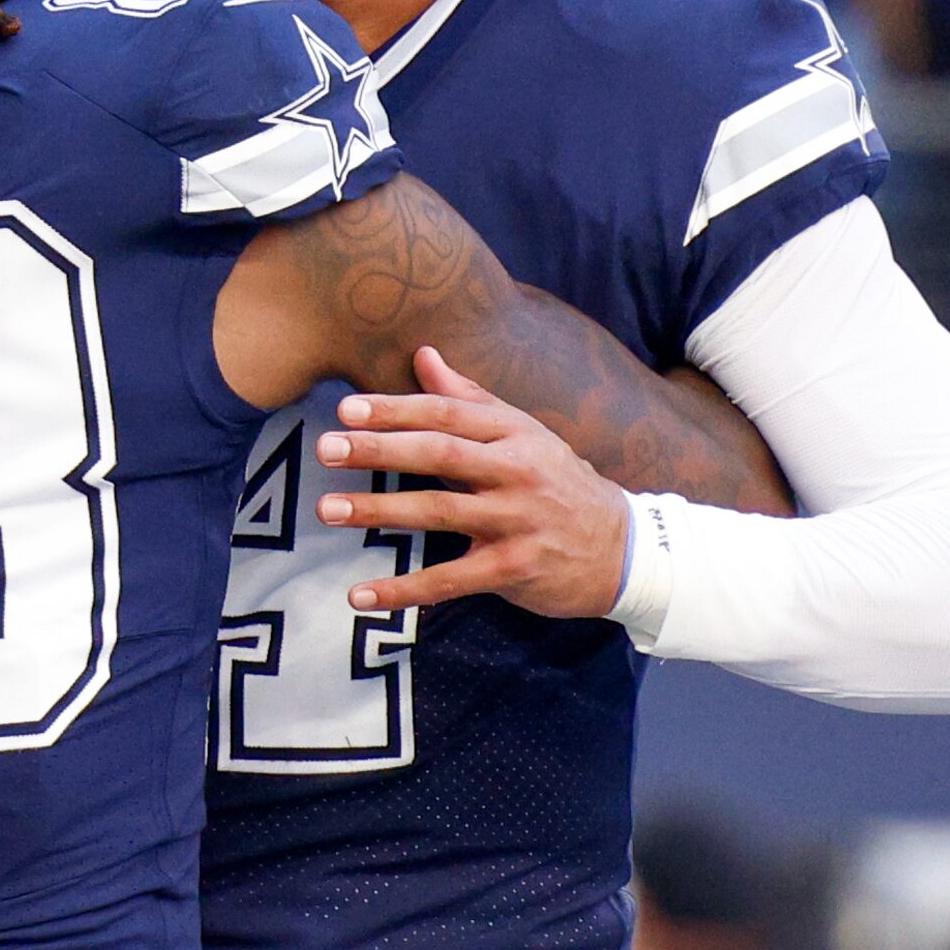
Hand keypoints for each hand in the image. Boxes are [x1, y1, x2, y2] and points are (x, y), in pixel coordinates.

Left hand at [317, 346, 630, 619]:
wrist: (622, 548)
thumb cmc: (557, 481)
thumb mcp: (522, 432)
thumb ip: (469, 397)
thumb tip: (424, 354)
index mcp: (514, 432)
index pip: (448, 413)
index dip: (397, 408)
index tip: (347, 409)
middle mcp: (516, 471)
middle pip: (440, 454)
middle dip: (380, 450)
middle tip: (327, 447)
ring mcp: (516, 521)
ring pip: (439, 511)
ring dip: (380, 511)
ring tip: (328, 509)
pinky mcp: (514, 569)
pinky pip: (450, 580)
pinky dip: (405, 589)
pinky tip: (362, 595)